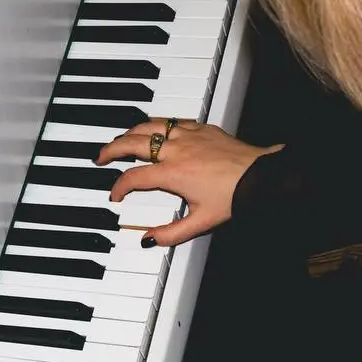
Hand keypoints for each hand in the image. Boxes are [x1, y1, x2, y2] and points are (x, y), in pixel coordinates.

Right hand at [96, 118, 282, 246]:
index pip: (134, 178)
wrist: (261, 176)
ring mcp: (188, 135)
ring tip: (120, 140)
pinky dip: (155, 124)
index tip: (114, 195)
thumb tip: (149, 241)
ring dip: (130, 132)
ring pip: (149, 126)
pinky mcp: (201, 127)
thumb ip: (171, 233)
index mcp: (173, 174)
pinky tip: (153, 129)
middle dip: (111, 150)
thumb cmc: (235, 197)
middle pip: (133, 143)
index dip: (118, 187)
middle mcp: (176, 150)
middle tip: (100, 157)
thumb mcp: (201, 222)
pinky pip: (171, 121)